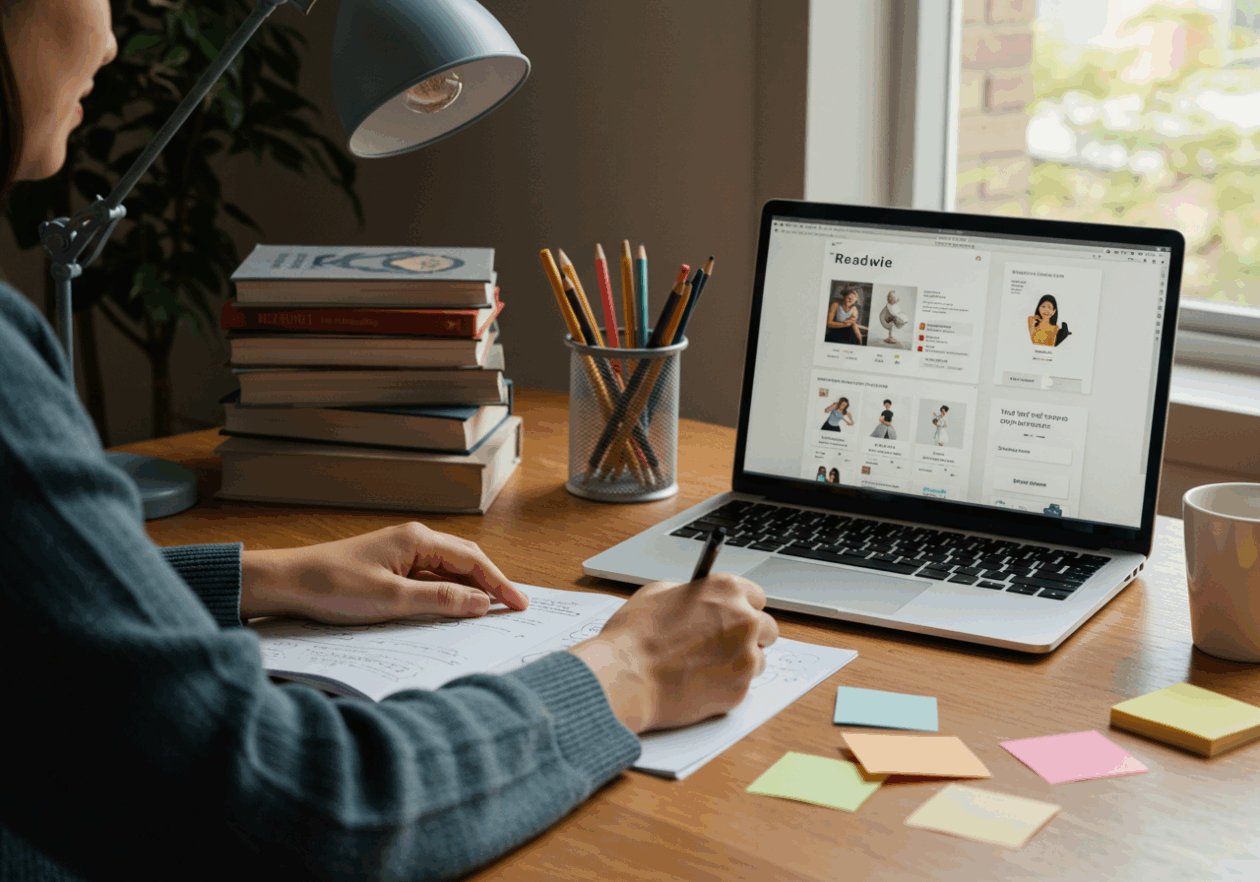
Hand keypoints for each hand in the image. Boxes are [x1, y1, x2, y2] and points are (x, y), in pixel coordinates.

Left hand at [239, 522, 527, 622]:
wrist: (287, 583)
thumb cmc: (332, 586)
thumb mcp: (392, 600)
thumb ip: (441, 600)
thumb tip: (481, 602)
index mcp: (418, 540)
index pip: (473, 560)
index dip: (500, 583)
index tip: (520, 604)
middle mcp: (413, 541)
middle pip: (465, 561)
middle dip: (491, 584)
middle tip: (514, 608)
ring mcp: (400, 554)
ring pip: (447, 571)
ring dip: (469, 590)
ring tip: (490, 612)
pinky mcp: (388, 569)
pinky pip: (427, 580)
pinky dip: (445, 594)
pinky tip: (451, 611)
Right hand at [567, 574, 778, 733]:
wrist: (626, 678)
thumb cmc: (635, 636)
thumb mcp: (657, 594)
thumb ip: (689, 593)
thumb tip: (696, 599)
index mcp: (727, 590)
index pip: (756, 597)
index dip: (742, 608)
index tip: (734, 617)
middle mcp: (744, 620)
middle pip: (766, 629)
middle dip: (748, 637)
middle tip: (723, 645)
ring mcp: (745, 657)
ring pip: (758, 660)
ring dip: (739, 663)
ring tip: (704, 667)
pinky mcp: (740, 690)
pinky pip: (741, 686)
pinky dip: (725, 686)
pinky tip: (698, 683)